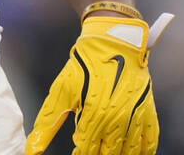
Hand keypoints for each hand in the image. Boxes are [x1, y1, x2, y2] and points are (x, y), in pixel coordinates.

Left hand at [25, 12, 172, 154]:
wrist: (114, 40)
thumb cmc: (86, 64)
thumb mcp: (62, 91)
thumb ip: (47, 123)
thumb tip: (32, 148)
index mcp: (94, 115)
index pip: (86, 152)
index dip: (79, 154)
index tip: (75, 151)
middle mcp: (117, 120)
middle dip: (97, 154)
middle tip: (90, 146)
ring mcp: (136, 117)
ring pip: (129, 153)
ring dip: (117, 154)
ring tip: (108, 148)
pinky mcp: (149, 112)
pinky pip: (150, 143)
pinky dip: (143, 152)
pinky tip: (132, 152)